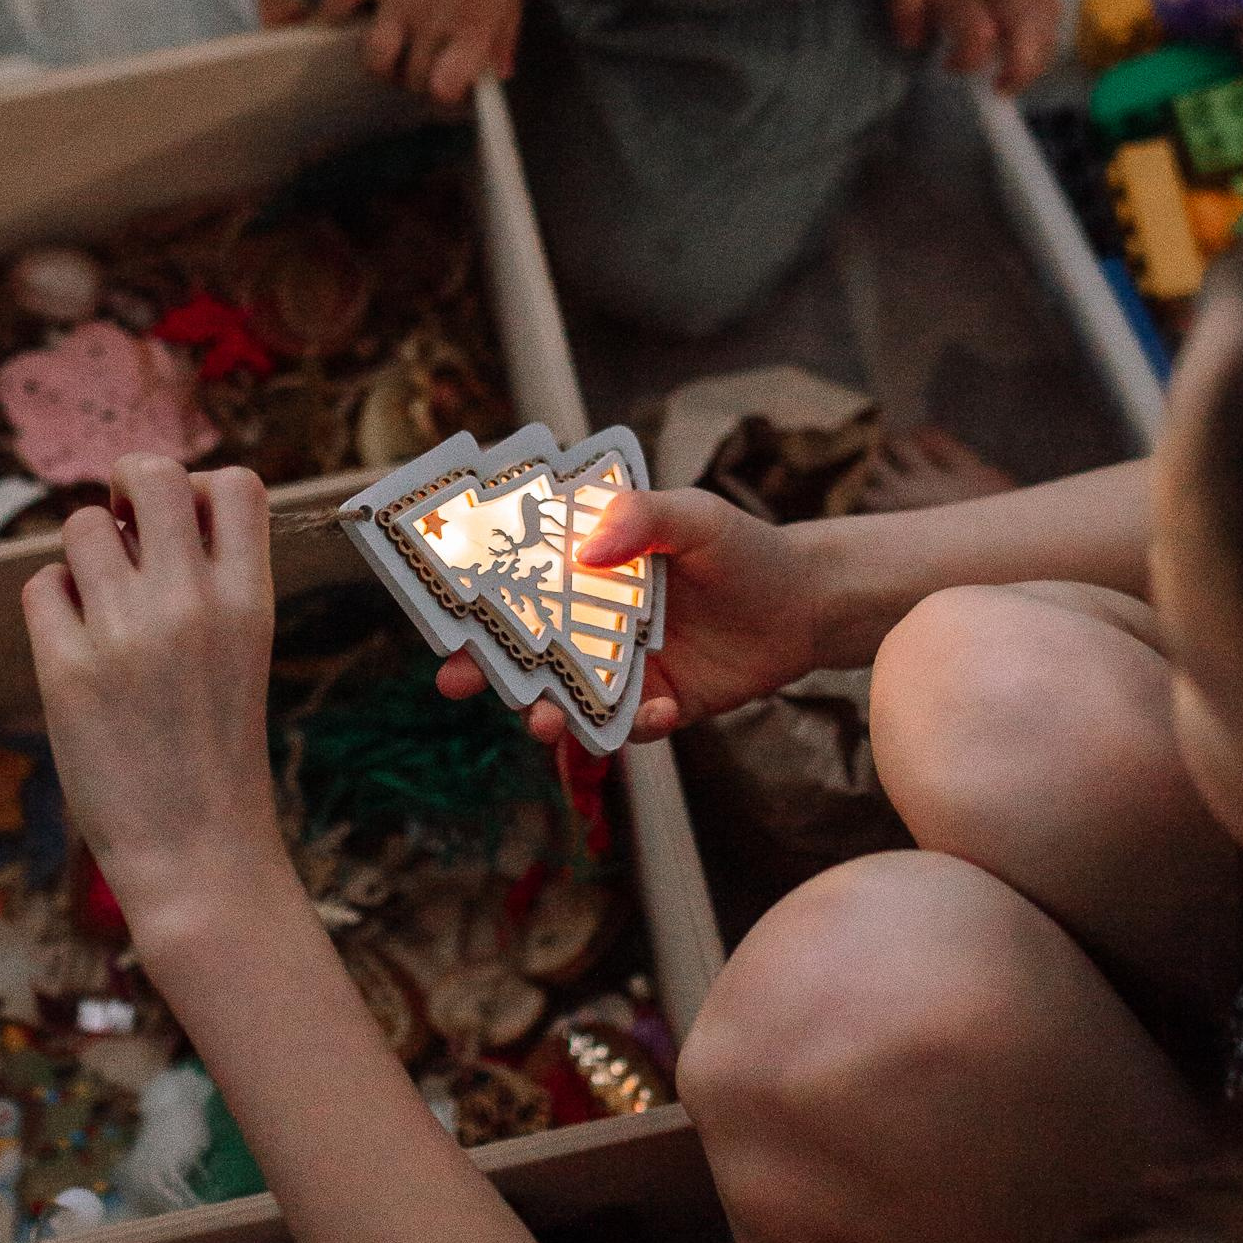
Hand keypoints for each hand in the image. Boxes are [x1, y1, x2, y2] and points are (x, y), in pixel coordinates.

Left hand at [21, 459, 281, 941]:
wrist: (197, 852)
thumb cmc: (218, 751)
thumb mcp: (244, 651)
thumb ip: (210, 580)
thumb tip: (143, 509)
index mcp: (251, 600)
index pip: (236, 483)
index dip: (200, 487)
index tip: (183, 528)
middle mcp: (191, 604)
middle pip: (151, 473)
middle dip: (128, 484)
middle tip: (123, 528)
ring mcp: (126, 634)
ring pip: (82, 526)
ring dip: (86, 552)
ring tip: (100, 604)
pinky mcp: (67, 669)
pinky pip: (42, 585)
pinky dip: (53, 604)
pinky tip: (75, 644)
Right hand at [320, 0, 525, 103]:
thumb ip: (504, 36)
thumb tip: (501, 73)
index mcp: (470, 29)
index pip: (446, 87)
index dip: (448, 95)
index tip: (453, 87)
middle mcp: (431, 23)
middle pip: (412, 78)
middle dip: (418, 83)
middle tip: (426, 70)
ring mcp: (398, 1)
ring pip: (375, 57)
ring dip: (382, 66)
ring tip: (392, 58)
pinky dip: (335, 11)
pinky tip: (341, 20)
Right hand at [434, 484, 817, 743]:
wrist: (807, 602)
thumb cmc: (741, 547)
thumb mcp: (693, 515)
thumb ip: (640, 518)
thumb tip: (585, 548)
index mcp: (584, 569)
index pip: (514, 580)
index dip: (469, 595)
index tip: (435, 607)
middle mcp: (591, 622)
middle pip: (520, 649)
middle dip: (481, 667)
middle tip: (454, 680)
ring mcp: (620, 669)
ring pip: (562, 698)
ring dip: (543, 713)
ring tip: (543, 721)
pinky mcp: (657, 705)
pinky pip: (629, 727)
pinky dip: (636, 726)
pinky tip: (659, 710)